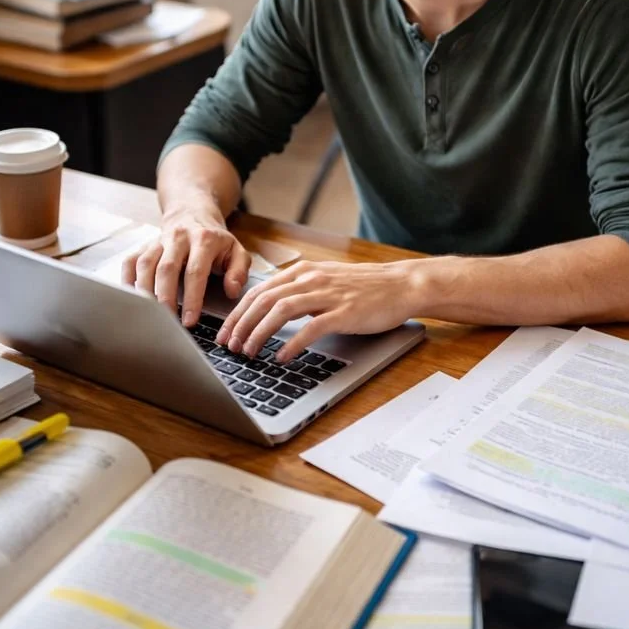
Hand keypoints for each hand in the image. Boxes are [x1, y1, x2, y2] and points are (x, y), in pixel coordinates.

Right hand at [122, 209, 251, 325]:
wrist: (193, 213)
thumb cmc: (216, 240)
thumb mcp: (236, 250)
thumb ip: (239, 271)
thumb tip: (232, 291)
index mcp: (204, 240)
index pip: (196, 271)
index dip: (192, 298)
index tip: (190, 320)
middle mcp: (179, 237)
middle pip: (167, 268)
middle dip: (166, 297)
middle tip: (167, 320)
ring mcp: (158, 241)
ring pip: (146, 264)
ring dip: (145, 291)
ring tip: (149, 314)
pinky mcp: (144, 245)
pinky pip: (130, 261)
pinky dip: (127, 279)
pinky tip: (131, 298)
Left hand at [215, 259, 420, 361]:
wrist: (402, 284)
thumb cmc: (366, 287)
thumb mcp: (326, 281)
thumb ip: (300, 290)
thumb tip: (270, 310)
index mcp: (304, 271)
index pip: (258, 290)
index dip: (237, 312)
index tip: (225, 332)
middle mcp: (311, 278)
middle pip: (263, 300)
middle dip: (240, 325)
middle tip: (228, 346)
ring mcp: (328, 294)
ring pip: (280, 311)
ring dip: (259, 333)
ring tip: (248, 352)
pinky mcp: (344, 312)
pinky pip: (311, 328)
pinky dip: (292, 343)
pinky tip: (282, 356)